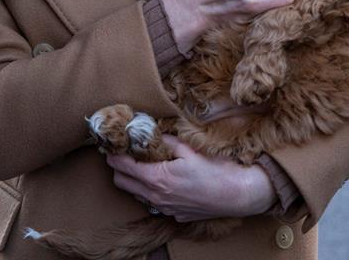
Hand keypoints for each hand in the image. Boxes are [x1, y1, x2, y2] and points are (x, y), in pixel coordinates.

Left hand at [106, 136, 273, 221]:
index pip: (123, 166)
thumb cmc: (217, 170)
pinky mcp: (174, 214)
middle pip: (122, 183)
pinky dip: (153, 190)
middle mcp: (156, 196)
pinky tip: (167, 180)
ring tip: (146, 165)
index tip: (112, 145)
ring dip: (135, 180)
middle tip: (126, 153)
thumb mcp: (192, 150)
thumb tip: (156, 134)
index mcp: (158, 177)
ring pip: (137, 194)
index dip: (114, 154)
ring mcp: (164, 208)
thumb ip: (170, 142)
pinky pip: (154, 202)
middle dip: (118, 168)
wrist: (236, 194)